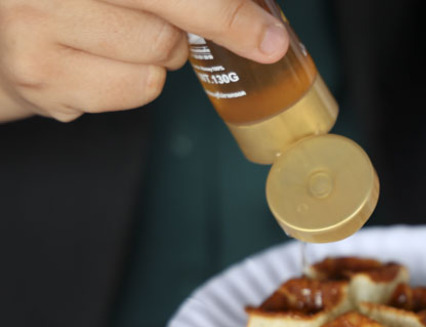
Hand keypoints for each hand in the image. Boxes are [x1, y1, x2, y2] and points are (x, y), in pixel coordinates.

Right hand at [0, 0, 289, 121]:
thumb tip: (250, 10)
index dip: (224, 13)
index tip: (266, 37)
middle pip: (168, 29)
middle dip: (200, 26)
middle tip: (202, 28)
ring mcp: (35, 33)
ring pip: (156, 61)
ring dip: (160, 52)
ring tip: (120, 33)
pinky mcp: (43, 82)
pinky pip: (134, 91)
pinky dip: (137, 81)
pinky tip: (101, 60)